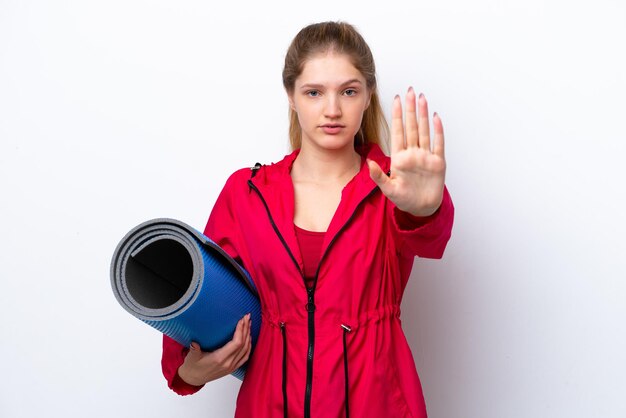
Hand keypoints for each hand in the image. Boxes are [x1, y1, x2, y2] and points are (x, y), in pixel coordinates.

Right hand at [177, 313, 251, 385]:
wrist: (194, 378)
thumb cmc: (193, 366)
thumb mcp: (191, 357)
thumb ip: (194, 349)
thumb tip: (194, 342)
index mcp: (219, 359)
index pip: (236, 343)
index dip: (241, 330)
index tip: (241, 320)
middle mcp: (228, 363)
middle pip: (243, 344)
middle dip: (246, 329)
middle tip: (247, 317)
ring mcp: (232, 367)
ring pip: (246, 350)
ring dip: (249, 336)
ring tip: (249, 324)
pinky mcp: (233, 368)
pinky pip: (245, 357)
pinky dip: (249, 346)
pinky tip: (248, 338)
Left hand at [368, 88, 445, 216]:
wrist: (421, 209)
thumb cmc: (404, 199)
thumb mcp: (388, 189)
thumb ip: (379, 176)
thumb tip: (368, 164)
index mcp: (399, 158)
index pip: (398, 132)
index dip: (397, 116)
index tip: (395, 100)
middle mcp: (413, 153)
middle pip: (411, 126)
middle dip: (410, 109)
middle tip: (409, 91)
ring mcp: (425, 156)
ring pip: (424, 131)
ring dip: (423, 115)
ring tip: (422, 98)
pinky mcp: (438, 163)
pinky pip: (438, 143)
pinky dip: (438, 130)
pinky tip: (436, 117)